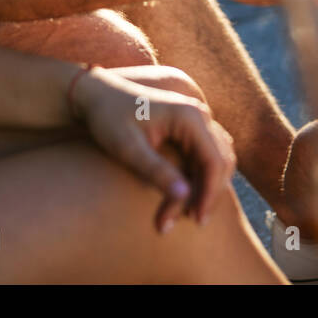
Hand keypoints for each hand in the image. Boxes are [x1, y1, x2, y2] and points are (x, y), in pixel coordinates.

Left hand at [70, 65, 235, 233]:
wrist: (96, 96)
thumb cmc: (108, 120)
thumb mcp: (128, 149)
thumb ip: (156, 171)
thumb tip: (185, 196)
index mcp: (189, 116)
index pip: (215, 161)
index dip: (210, 193)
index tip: (197, 220)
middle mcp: (199, 115)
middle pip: (222, 162)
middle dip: (209, 194)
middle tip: (191, 222)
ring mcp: (196, 121)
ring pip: (216, 160)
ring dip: (205, 188)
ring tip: (183, 214)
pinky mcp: (189, 128)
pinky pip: (204, 156)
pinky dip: (198, 178)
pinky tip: (180, 198)